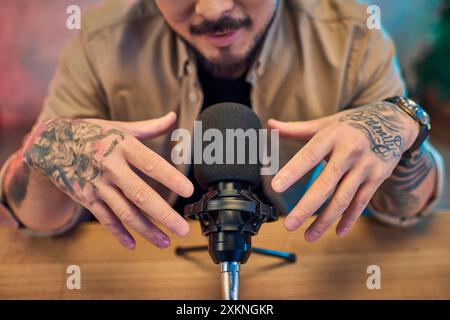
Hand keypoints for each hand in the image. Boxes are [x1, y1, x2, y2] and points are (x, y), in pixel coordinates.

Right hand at [23, 112, 192, 248]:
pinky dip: (118, 233)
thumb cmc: (92, 133)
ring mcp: (97, 185)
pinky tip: (132, 244)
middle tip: (182, 229)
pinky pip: (105, 219)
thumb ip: (149, 126)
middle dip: (163, 215)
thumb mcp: (120, 127)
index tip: (189, 190)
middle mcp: (110, 166)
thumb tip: (173, 117)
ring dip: (146, 230)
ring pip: (124, 212)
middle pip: (140, 195)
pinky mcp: (86, 198)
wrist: (51, 143)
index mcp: (122, 146)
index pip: (151, 163)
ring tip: (165, 242)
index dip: (170, 177)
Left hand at [267, 102, 418, 241]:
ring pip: (343, 199)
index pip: (309, 155)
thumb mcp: (326, 123)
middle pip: (326, 184)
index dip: (293, 171)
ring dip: (325, 220)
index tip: (276, 187)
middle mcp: (350, 152)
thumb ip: (297, 128)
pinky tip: (337, 232)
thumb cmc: (351, 125)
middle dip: (307, 207)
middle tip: (289, 224)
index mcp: (332, 136)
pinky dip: (349, 219)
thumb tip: (270, 124)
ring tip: (308, 236)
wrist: (393, 123)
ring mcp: (365, 167)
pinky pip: (361, 203)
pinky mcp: (377, 179)